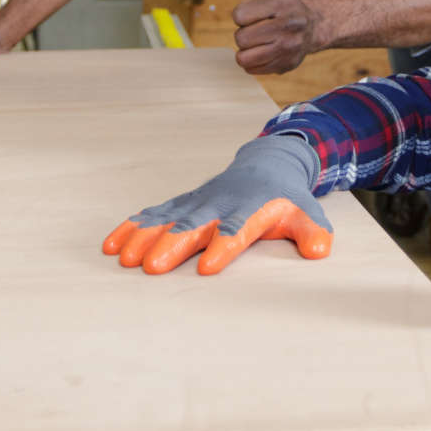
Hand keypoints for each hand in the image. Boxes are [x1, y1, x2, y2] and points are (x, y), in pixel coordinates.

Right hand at [102, 135, 332, 274]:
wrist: (267, 163)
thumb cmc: (287, 198)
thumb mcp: (308, 212)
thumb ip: (313, 232)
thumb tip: (319, 250)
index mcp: (250, 208)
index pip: (236, 230)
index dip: (223, 247)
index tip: (208, 266)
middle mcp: (219, 204)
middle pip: (192, 226)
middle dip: (171, 245)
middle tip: (152, 267)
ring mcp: (197, 202)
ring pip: (166, 219)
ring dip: (144, 238)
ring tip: (123, 259)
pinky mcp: (182, 203)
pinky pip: (153, 214)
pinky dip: (132, 227)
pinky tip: (112, 245)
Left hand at [231, 0, 320, 74]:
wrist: (312, 24)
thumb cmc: (281, 0)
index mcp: (282, 2)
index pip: (239, 16)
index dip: (242, 13)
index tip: (255, 11)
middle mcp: (289, 26)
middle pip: (241, 38)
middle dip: (244, 32)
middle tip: (258, 26)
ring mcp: (290, 48)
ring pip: (245, 57)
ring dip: (246, 49)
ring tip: (259, 39)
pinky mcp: (287, 65)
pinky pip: (252, 69)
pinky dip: (253, 61)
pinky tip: (264, 49)